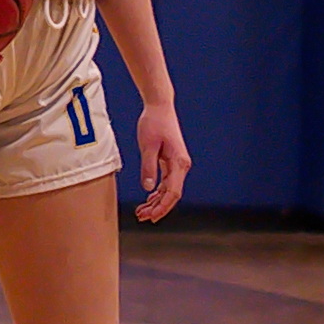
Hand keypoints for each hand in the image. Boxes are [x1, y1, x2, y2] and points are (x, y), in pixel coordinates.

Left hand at [134, 100, 191, 222]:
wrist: (159, 107)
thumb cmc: (154, 123)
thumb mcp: (148, 146)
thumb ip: (149, 167)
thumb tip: (148, 188)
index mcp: (179, 162)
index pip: (173, 192)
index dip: (163, 206)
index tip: (152, 216)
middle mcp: (181, 165)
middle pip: (172, 194)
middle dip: (158, 208)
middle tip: (142, 217)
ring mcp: (176, 164)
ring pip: (168, 190)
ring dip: (156, 202)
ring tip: (142, 211)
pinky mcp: (170, 161)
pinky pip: (166, 182)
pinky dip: (157, 192)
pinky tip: (148, 199)